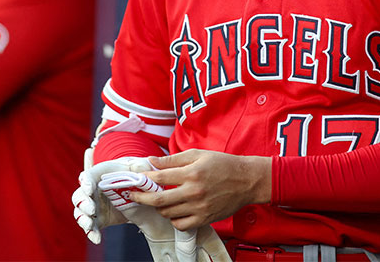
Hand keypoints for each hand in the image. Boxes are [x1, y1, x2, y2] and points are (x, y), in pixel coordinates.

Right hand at [72, 148, 134, 243]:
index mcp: (100, 174)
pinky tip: (97, 238)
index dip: (86, 182)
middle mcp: (92, 190)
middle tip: (92, 209)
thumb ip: (141, 166)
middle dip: (83, 203)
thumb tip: (141, 167)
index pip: (87, 176)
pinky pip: (91, 227)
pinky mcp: (98, 218)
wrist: (139, 190)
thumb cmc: (136, 172)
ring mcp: (93, 205)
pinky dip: (92, 233)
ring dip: (83, 219)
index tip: (90, 188)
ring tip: (90, 226)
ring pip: (81, 212)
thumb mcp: (140, 167)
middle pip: (80, 196)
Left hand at [130, 149, 270, 230]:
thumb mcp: (198, 155)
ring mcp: (199, 208)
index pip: (160, 177)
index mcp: (192, 173)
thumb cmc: (222, 164)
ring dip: (159, 206)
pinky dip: (173, 219)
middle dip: (141, 197)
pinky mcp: (205, 219)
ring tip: (158, 199)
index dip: (144, 178)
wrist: (246, 180)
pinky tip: (174, 210)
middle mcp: (194, 192)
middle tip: (133, 195)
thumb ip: (173, 159)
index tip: (136, 178)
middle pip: (159, 199)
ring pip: (168, 213)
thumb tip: (151, 161)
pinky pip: (181, 224)